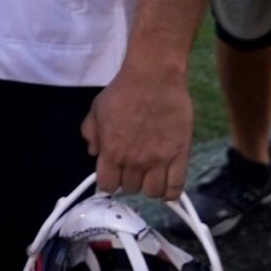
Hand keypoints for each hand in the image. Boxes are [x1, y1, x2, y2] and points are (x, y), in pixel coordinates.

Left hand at [81, 57, 193, 199]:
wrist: (153, 77)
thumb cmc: (123, 91)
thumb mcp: (96, 109)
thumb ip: (91, 133)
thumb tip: (93, 152)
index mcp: (112, 152)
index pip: (107, 186)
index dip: (109, 182)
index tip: (113, 175)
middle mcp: (134, 162)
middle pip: (130, 189)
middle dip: (129, 180)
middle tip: (133, 167)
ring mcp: (158, 160)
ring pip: (152, 192)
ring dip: (149, 187)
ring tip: (150, 175)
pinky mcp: (179, 155)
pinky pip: (176, 186)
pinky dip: (170, 192)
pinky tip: (167, 186)